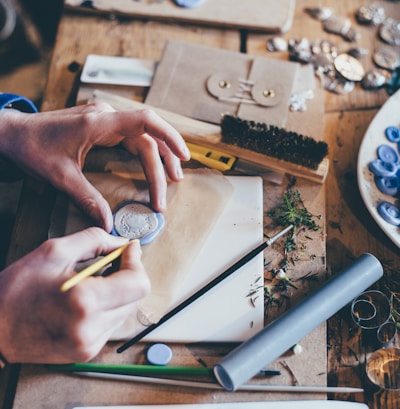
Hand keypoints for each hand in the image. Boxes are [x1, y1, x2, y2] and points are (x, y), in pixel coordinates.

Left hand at [0, 103, 190, 230]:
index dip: (169, 136)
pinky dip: (145, 152)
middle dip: (162, 164)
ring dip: (159, 157)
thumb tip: (108, 223)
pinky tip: (152, 165)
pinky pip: (132, 137)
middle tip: (169, 191)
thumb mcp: (60, 177)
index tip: (184, 157)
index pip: (145, 121)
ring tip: (171, 179)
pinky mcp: (103, 126)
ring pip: (142, 137)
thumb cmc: (32, 148)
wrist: (13, 133)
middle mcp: (106, 117)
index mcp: (98, 123)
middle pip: (147, 138)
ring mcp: (105, 120)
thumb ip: (87, 199)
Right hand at [0, 228, 149, 363]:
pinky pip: (111, 323)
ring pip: (126, 310)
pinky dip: (107, 307)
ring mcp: (89, 344)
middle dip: (127, 274)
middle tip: (111, 262)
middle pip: (136, 297)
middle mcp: (91, 329)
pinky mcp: (86, 351)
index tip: (128, 250)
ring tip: (94, 281)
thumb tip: (122, 243)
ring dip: (118, 291)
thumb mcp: (53, 252)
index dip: (135, 262)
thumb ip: (94, 240)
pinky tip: (88, 299)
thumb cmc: (15, 291)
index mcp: (85, 302)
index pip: (138, 283)